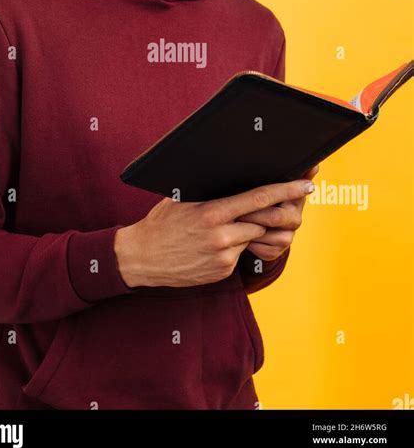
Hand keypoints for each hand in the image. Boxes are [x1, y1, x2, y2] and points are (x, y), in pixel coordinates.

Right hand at [115, 176, 318, 288]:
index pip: (259, 198)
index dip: (286, 190)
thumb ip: (211, 191)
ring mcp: (223, 257)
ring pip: (251, 236)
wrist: (141, 258)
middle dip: (269, 212)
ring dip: (246, 229)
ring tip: (222, 226)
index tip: (306, 184)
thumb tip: (236, 175)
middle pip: (261, 220)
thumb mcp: (182, 198)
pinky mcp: (222, 272)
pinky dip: (233, 246)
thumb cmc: (161, 222)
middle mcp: (221, 236)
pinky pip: (239, 254)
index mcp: (212, 213)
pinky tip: (212, 244)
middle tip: (281, 204)